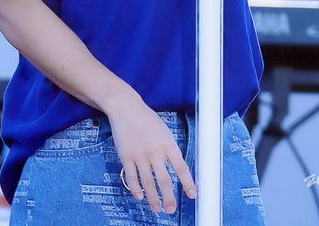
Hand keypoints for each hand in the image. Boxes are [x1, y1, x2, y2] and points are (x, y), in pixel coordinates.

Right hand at [106, 92, 195, 213]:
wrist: (126, 108)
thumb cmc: (146, 119)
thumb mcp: (164, 131)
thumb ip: (169, 149)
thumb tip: (176, 168)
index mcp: (167, 143)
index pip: (181, 167)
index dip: (187, 182)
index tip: (192, 195)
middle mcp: (155, 151)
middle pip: (164, 180)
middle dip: (168, 198)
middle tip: (171, 210)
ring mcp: (139, 155)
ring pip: (148, 183)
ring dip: (152, 198)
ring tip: (157, 209)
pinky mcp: (126, 157)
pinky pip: (131, 178)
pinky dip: (136, 189)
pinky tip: (140, 196)